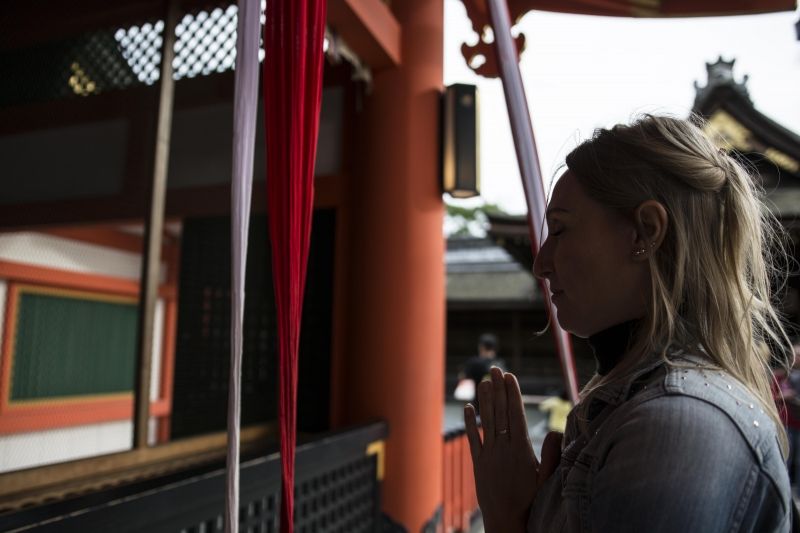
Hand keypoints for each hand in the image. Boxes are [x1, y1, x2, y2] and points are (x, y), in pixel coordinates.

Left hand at [465, 367, 562, 532]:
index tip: (510, 376)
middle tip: (495, 369)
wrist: (506, 521)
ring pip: (486, 421)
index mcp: (520, 450)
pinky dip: (470, 422)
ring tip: (484, 381)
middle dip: (499, 389)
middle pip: (500, 412)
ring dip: (485, 400)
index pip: (515, 414)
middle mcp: (502, 448)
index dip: (512, 394)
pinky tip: (469, 407)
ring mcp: (488, 455)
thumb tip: (554, 430)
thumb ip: (551, 454)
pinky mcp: (477, 463)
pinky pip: (472, 439)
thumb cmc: (530, 502)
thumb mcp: (546, 479)